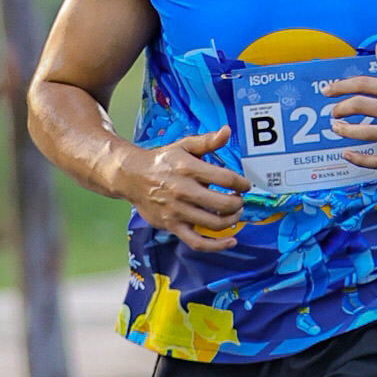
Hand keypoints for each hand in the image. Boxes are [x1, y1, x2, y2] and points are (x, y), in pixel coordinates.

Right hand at [124, 126, 247, 248]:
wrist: (132, 177)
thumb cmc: (162, 161)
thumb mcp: (184, 146)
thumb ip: (208, 141)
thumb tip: (227, 131)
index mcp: (188, 168)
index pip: (225, 178)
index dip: (241, 183)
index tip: (244, 185)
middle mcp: (183, 190)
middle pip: (222, 203)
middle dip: (238, 203)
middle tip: (239, 200)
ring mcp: (177, 211)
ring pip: (214, 223)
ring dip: (231, 220)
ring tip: (235, 214)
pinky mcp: (172, 225)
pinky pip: (197, 242)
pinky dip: (216, 245)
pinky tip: (231, 241)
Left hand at [327, 43, 376, 172]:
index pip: (365, 84)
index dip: (342, 86)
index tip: (328, 91)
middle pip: (362, 106)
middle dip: (341, 108)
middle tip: (333, 112)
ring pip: (367, 133)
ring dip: (346, 131)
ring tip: (336, 128)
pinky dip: (360, 159)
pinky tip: (348, 154)